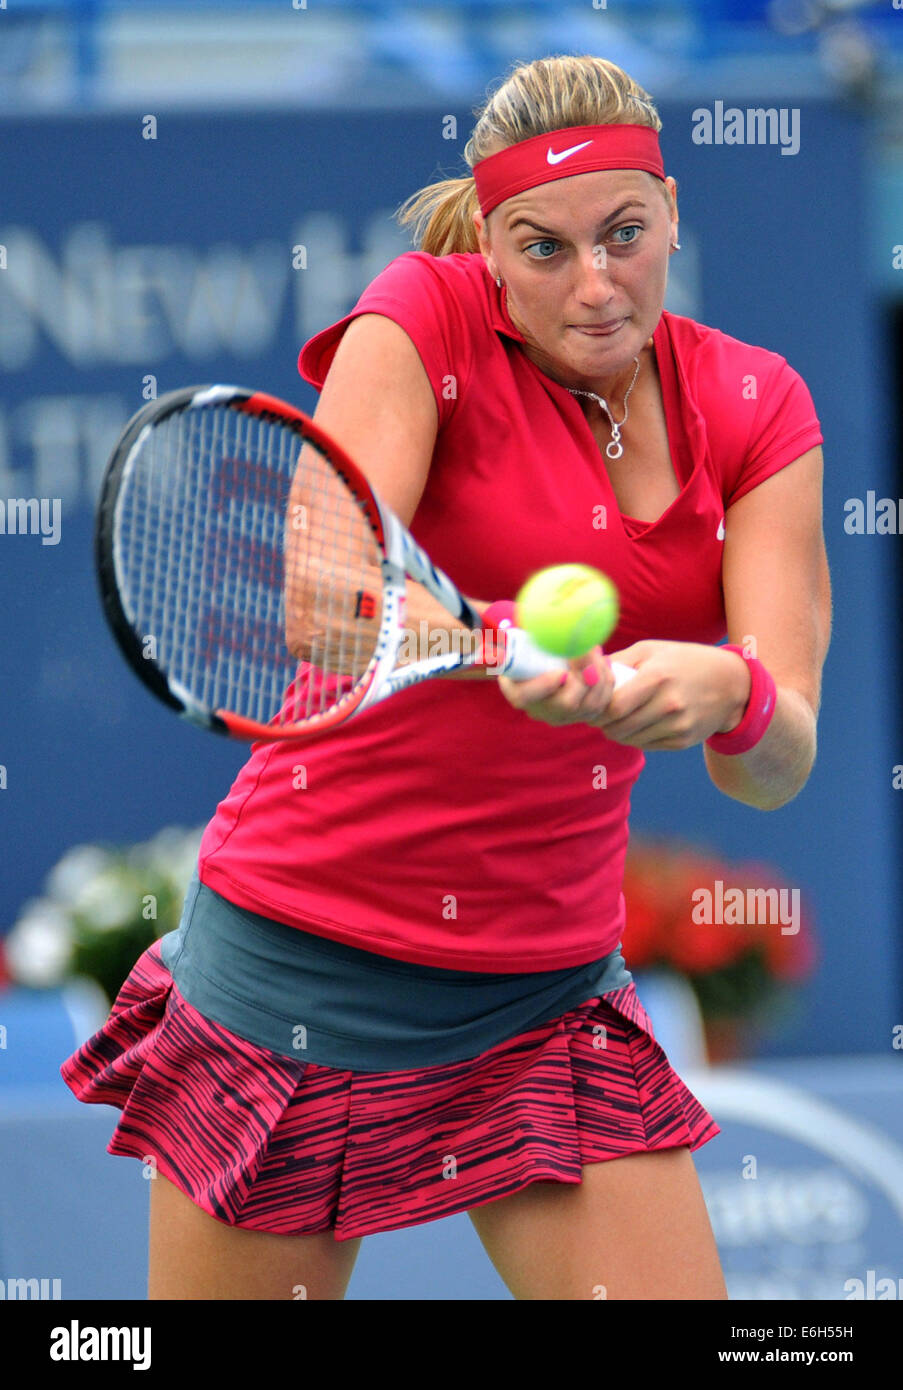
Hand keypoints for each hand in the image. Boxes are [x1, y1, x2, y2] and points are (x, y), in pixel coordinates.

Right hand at [497, 645, 619, 726]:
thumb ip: (507, 642)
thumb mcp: (518, 640)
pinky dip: (607, 682)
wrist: (550, 656)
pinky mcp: (584, 714)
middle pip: (566, 704)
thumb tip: (490, 648)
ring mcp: (564, 716)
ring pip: (589, 705)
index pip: (524, 697)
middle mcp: (541, 710)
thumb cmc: (532, 645)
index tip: (559, 673)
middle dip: (583, 676)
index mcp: (518, 692)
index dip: (543, 687)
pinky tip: (603, 662)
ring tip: (596, 649)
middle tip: (590, 650)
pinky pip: (602, 704)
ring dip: (598, 675)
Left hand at [587, 640, 750, 749]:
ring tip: (618, 717)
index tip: (593, 703)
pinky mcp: (683, 741)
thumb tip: (585, 672)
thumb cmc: (682, 661)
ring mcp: (678, 725)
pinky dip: (636, 737)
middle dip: (603, 723)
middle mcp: (669, 704)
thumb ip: (617, 661)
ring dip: (617, 732)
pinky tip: (638, 723)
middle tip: (600, 714)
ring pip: (630, 740)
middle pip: (619, 727)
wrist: (730, 683)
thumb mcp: (651, 650)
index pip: (615, 706)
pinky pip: (646, 745)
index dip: (597, 709)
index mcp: (658, 677)